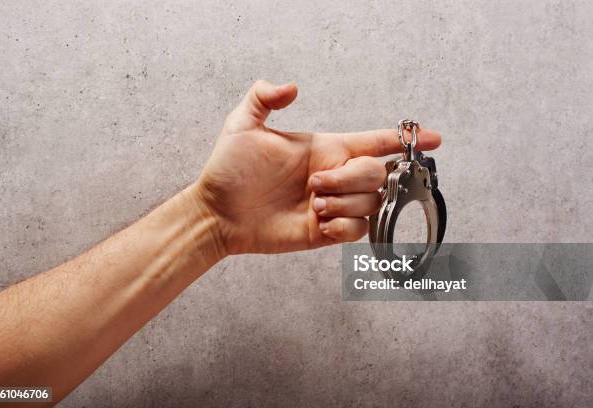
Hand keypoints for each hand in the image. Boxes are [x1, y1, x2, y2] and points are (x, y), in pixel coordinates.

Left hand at [194, 80, 440, 254]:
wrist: (218, 213)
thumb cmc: (229, 170)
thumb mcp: (242, 125)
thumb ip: (263, 98)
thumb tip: (292, 87)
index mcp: (325, 149)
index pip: (374, 142)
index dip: (402, 139)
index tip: (432, 137)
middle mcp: (334, 176)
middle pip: (376, 173)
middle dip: (349, 179)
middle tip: (312, 185)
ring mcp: (332, 205)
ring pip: (370, 203)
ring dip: (342, 204)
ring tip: (310, 205)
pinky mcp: (326, 231)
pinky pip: (357, 231)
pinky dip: (343, 227)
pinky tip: (319, 223)